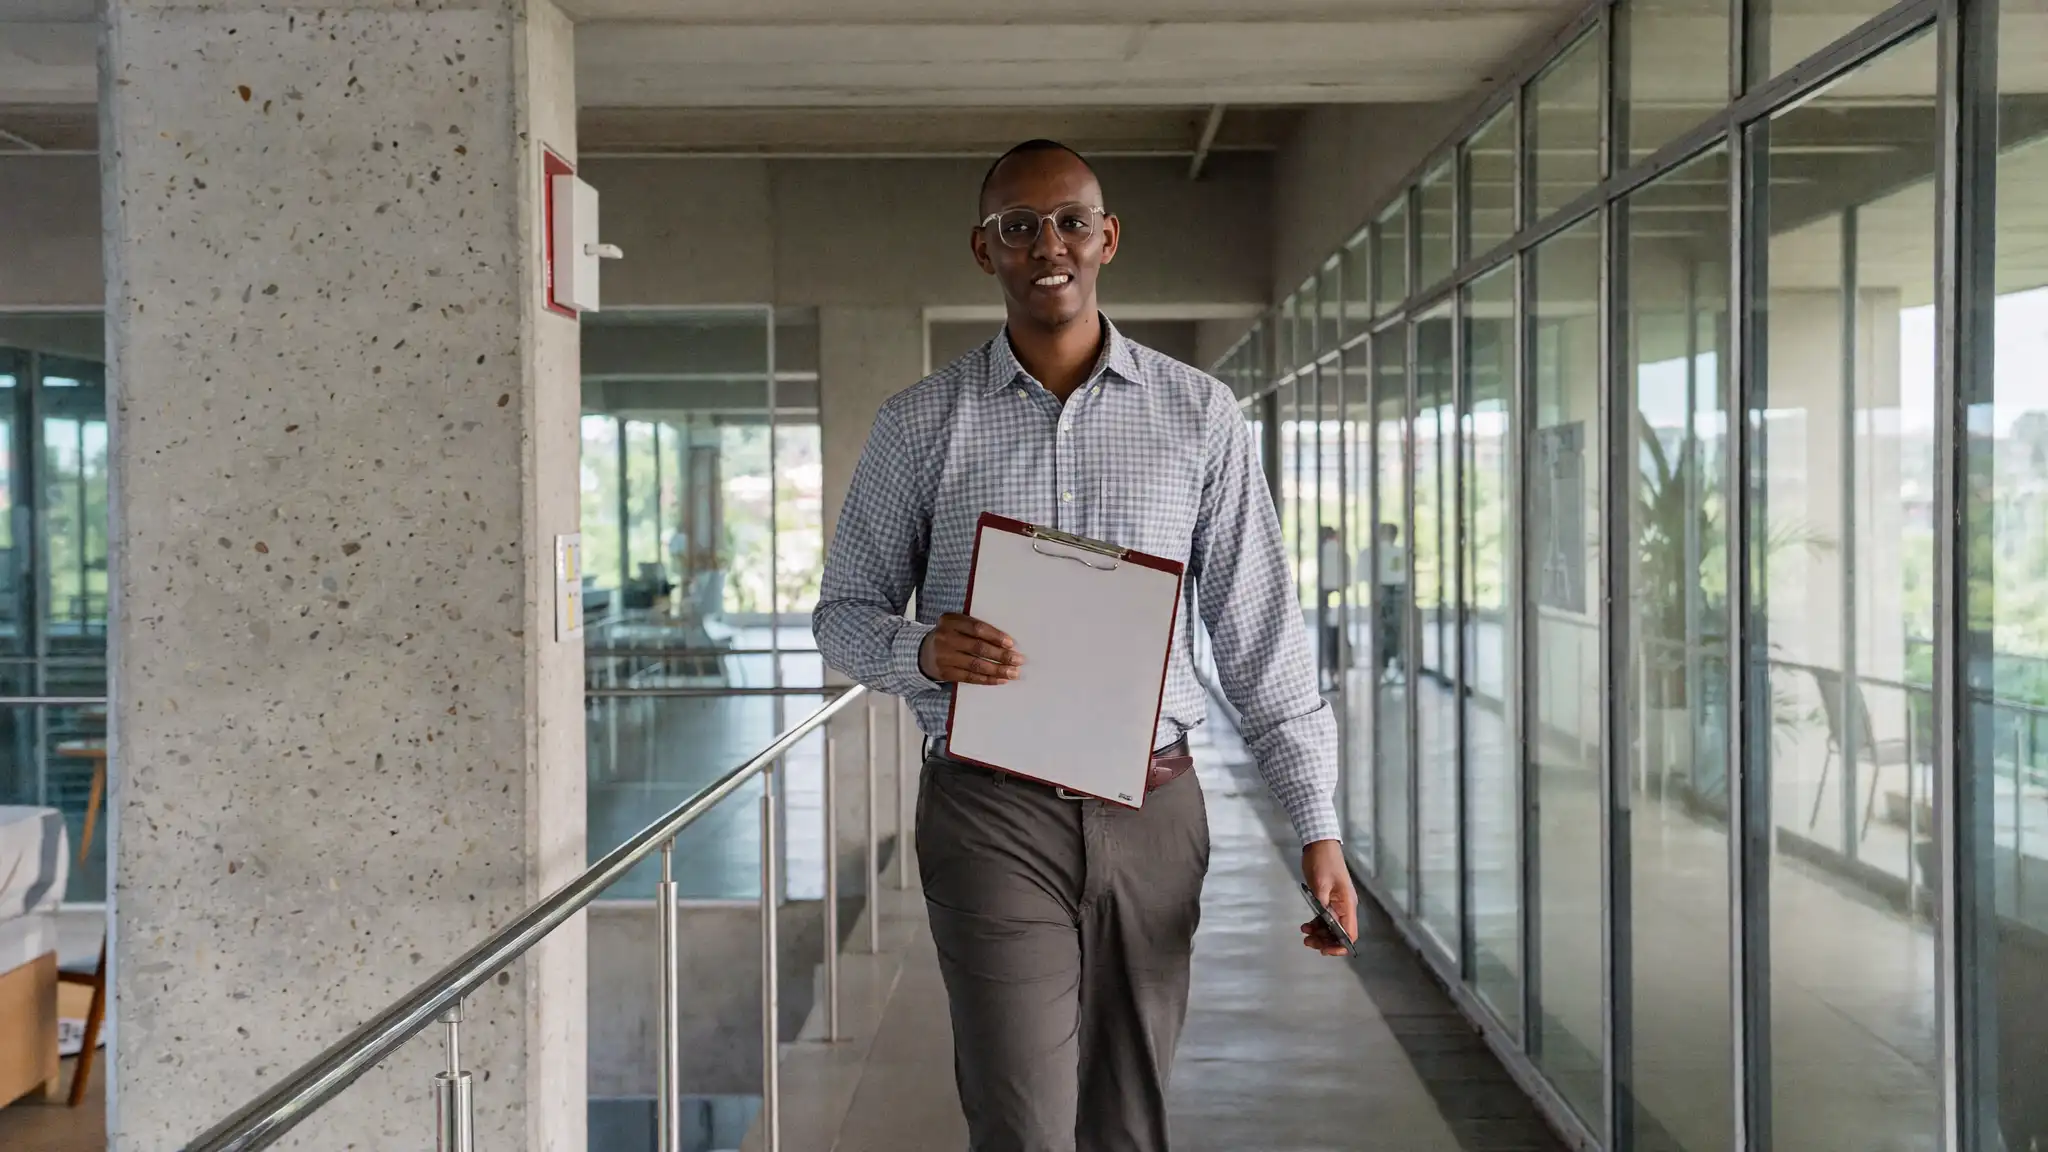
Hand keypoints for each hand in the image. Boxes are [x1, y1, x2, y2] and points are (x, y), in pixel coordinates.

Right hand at [919, 613, 1025, 685]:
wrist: (922, 652)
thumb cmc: (949, 636)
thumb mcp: (956, 625)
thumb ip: (974, 629)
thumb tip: (1006, 643)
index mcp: (950, 620)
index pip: (977, 628)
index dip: (995, 636)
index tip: (1011, 643)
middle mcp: (945, 637)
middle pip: (978, 647)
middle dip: (1001, 655)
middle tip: (1018, 660)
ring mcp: (944, 656)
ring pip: (975, 665)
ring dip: (997, 670)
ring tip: (1013, 673)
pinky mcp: (945, 672)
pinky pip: (969, 677)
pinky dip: (987, 679)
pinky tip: (1000, 680)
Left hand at [1299, 839, 1357, 957]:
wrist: (1319, 844)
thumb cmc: (1323, 862)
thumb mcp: (1321, 885)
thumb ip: (1323, 906)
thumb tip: (1325, 924)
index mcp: (1348, 905)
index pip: (1350, 933)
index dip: (1340, 945)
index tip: (1326, 950)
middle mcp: (1345, 907)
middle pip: (1340, 933)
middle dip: (1325, 941)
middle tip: (1309, 942)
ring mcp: (1336, 904)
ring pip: (1331, 927)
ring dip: (1319, 934)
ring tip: (1305, 934)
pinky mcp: (1327, 900)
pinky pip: (1324, 918)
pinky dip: (1316, 924)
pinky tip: (1305, 926)